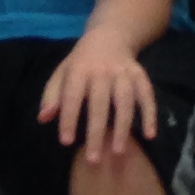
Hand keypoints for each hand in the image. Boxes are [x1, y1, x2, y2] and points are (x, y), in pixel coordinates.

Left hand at [38, 28, 157, 165]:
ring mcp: (124, 73)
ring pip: (125, 101)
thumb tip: (44, 119)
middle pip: (100, 103)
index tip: (66, 142)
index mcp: (80, 70)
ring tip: (118, 152)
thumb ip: (51, 95)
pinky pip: (147, 96)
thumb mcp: (62, 73)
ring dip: (123, 127)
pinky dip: (150, 114)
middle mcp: (103, 71)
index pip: (73, 97)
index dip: (69, 119)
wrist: (111, 35)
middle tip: (93, 159)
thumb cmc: (81, 62)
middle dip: (96, 132)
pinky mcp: (141, 75)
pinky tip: (149, 134)